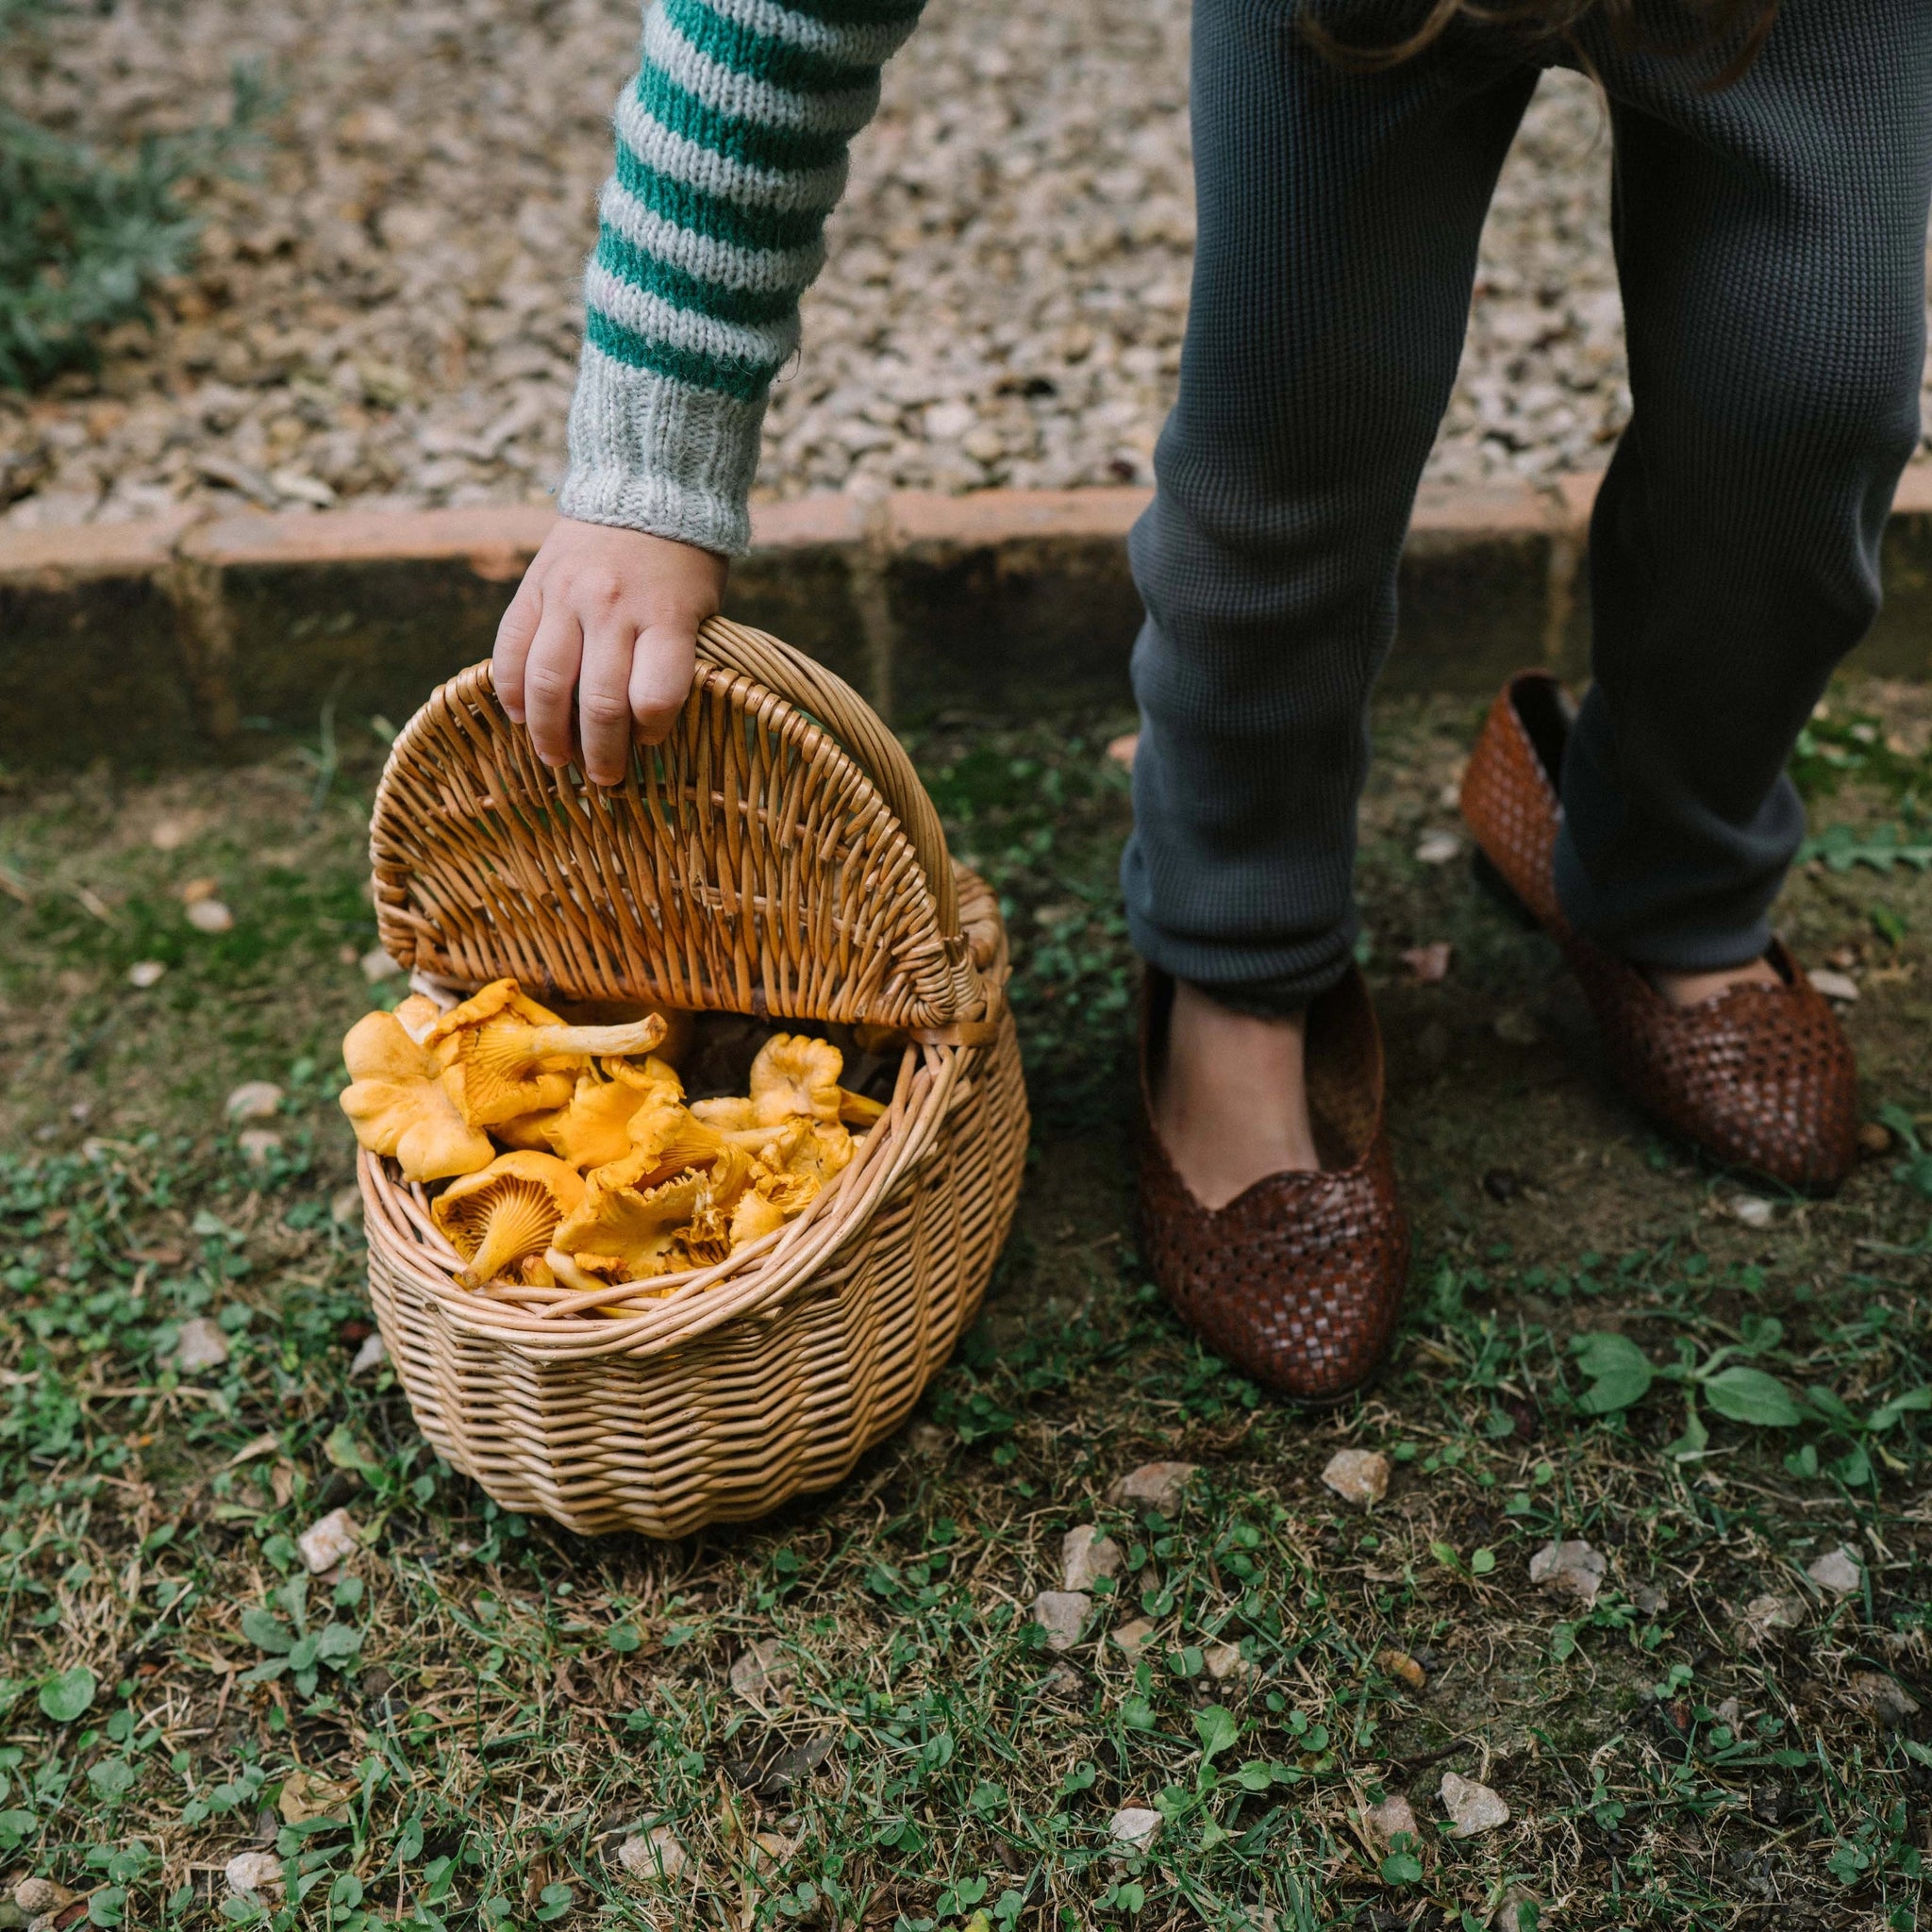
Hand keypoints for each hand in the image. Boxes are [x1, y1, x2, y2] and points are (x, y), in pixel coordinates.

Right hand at [492, 519, 728, 786]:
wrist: (646, 482)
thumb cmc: (685, 561)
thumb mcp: (703, 607)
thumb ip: (677, 658)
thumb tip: (650, 726)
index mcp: (667, 615)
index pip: (656, 697)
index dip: (652, 733)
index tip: (650, 741)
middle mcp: (614, 608)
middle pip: (600, 703)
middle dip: (602, 754)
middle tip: (604, 780)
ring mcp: (568, 596)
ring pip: (546, 683)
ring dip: (548, 733)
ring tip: (555, 760)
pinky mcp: (535, 587)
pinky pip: (510, 648)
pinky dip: (510, 690)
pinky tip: (519, 716)